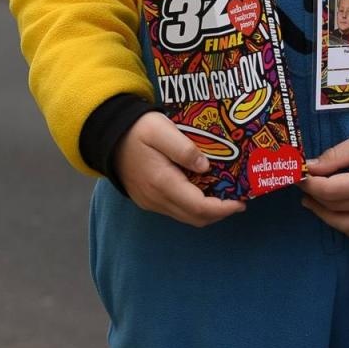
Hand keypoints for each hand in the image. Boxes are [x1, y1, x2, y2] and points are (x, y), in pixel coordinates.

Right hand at [113, 112, 245, 227]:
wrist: (107, 135)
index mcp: (162, 182)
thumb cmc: (136, 129)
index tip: (241, 201)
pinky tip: (201, 191)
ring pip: (185, 216)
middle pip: (195, 218)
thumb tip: (206, 167)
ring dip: (207, 211)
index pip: (198, 206)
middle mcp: (156, 199)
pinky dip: (193, 206)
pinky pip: (175, 210)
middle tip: (237, 199)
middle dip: (219, 212)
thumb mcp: (160, 129)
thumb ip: (184, 148)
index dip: (223, 208)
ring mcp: (150, 202)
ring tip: (223, 195)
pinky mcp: (147, 200)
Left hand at [299, 131, 348, 243]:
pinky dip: (345, 228)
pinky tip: (336, 216)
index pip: (329, 191)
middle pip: (334, 208)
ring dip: (324, 215)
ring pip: (345, 226)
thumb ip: (335, 155)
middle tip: (303, 186)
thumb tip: (309, 167)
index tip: (299, 175)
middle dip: (313, 196)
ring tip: (312, 202)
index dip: (309, 184)